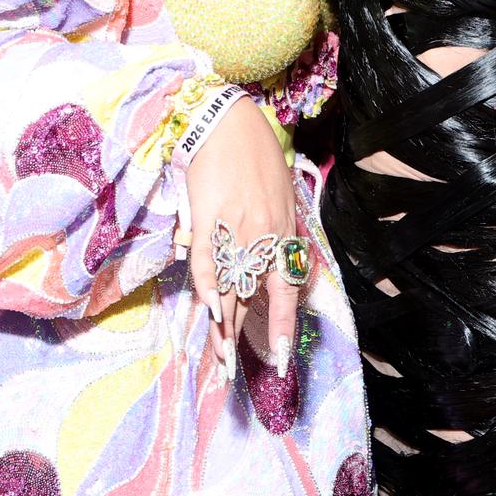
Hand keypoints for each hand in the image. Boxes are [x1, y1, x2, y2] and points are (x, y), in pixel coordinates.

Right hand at [180, 100, 299, 377]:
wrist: (229, 122)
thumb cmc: (255, 159)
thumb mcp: (279, 199)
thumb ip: (276, 233)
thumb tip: (272, 264)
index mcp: (284, 235)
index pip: (285, 292)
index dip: (282, 327)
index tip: (280, 359)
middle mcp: (266, 238)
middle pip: (255, 299)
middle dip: (244, 338)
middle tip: (234, 372)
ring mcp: (239, 230)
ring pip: (232, 288)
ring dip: (224, 326)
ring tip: (220, 358)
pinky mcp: (210, 219)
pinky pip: (210, 261)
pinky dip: (210, 287)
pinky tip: (209, 312)